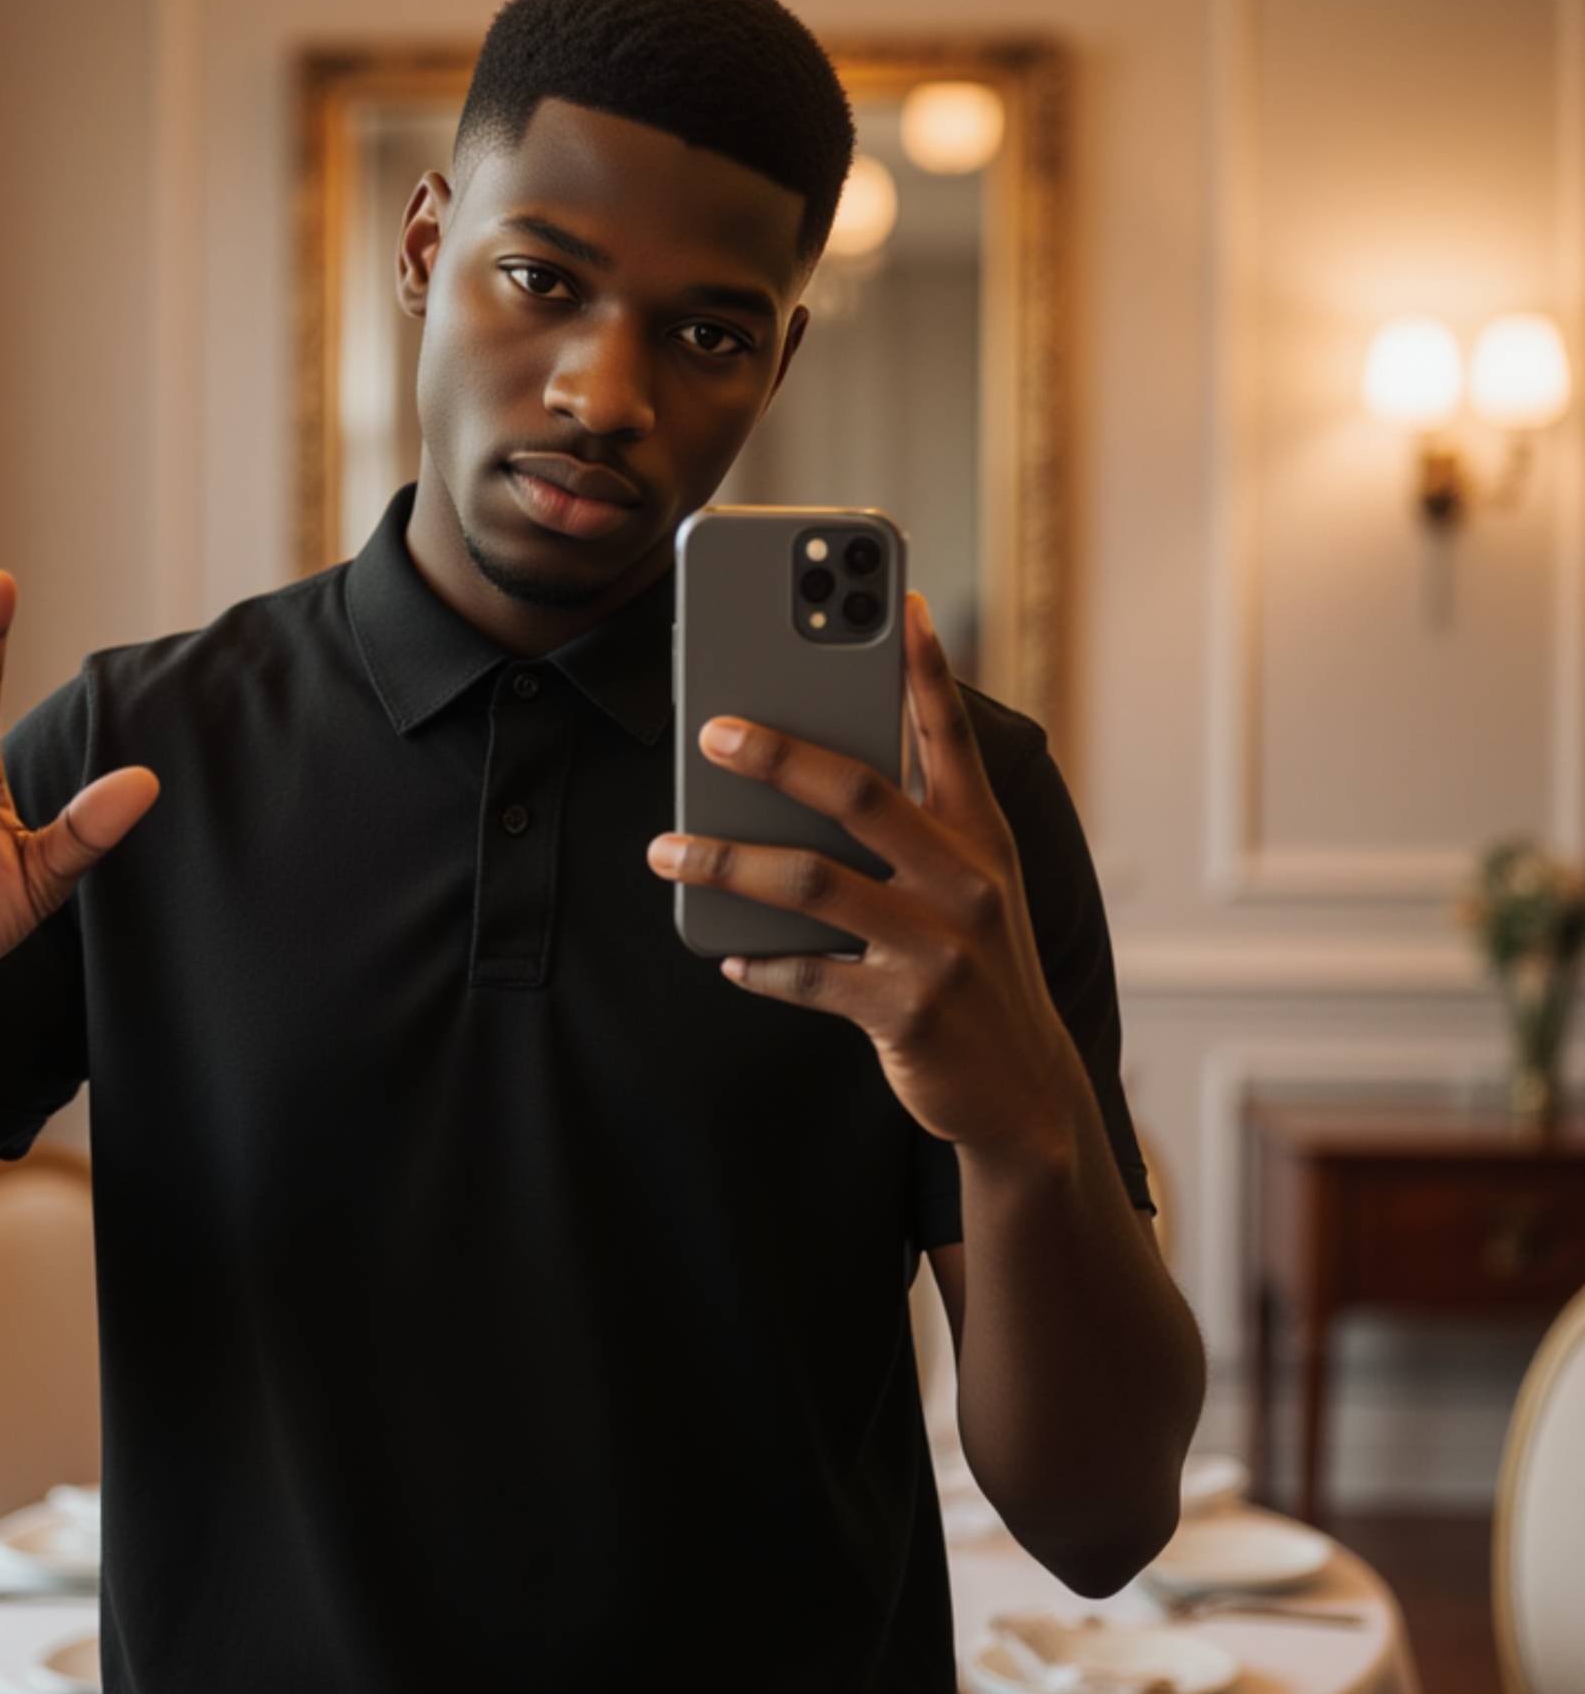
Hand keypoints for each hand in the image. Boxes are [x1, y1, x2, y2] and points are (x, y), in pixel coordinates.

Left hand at [644, 589, 1085, 1161]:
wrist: (1026, 1094)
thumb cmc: (975, 968)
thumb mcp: (971, 886)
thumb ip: (912, 826)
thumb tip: (810, 768)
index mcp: (982, 838)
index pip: (951, 736)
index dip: (926, 666)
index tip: (895, 599)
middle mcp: (969, 881)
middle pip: (861, 793)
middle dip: (779, 753)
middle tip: (711, 729)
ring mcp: (941, 947)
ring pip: (813, 882)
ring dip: (729, 860)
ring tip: (667, 849)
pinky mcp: (908, 1011)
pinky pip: (809, 974)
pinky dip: (758, 960)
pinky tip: (725, 949)